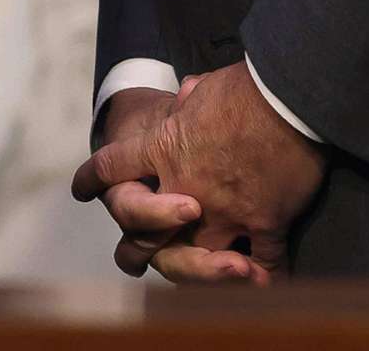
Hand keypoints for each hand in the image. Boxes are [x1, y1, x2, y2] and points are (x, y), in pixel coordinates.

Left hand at [75, 62, 326, 282]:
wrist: (287, 98)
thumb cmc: (245, 87)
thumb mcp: (202, 90)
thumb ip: (186, 106)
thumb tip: (187, 94)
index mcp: (162, 148)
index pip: (111, 166)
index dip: (92, 178)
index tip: (81, 188)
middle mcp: (184, 187)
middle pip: (145, 234)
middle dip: (140, 245)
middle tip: (135, 256)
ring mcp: (223, 211)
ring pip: (198, 257)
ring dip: (199, 269)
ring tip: (191, 275)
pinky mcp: (262, 223)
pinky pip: (262, 262)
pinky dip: (263, 275)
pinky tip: (262, 281)